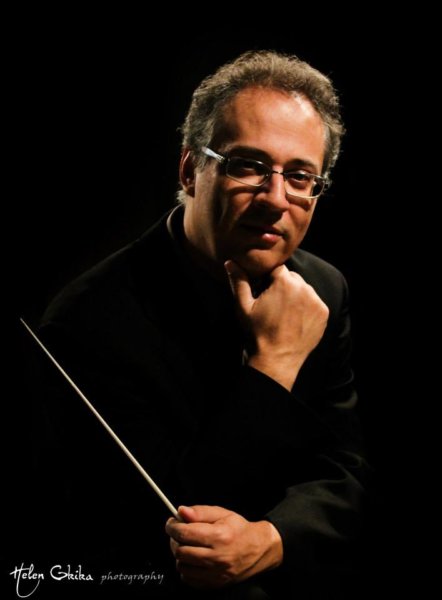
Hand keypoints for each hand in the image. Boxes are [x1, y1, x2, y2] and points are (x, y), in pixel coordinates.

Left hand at [165, 505, 282, 588]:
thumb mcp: (222, 513)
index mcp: (219, 536)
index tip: (171, 523)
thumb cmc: (240, 530)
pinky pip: (189, 579)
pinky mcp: (214, 584)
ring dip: (181, 555)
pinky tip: (194, 559)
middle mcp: (217, 557)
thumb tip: (181, 512)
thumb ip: (200, 511)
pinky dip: (187, 569)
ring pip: (182, 566)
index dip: (172, 527)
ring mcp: (215, 573)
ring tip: (188, 546)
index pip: (184, 533)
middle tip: (180, 533)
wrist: (259, 549)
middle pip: (180, 551)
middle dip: (175, 540)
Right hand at [225, 260, 328, 390]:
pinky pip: (314, 302)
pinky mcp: (323, 313)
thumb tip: (230, 262)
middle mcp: (304, 288)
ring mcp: (316, 301)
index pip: (277, 269)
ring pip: (304, 289)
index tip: (264, 293)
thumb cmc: (258, 332)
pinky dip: (306, 307)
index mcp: (285, 282)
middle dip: (283, 286)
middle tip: (273, 305)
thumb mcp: (243, 307)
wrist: (277, 360)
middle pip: (292, 278)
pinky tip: (295, 320)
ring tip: (284, 314)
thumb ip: (239, 281)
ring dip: (296, 296)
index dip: (269, 280)